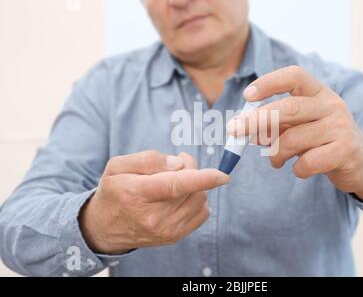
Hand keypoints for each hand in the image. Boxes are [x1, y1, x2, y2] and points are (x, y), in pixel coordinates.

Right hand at [79, 151, 228, 254]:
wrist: (104, 228)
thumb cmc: (114, 191)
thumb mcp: (118, 166)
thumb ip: (148, 159)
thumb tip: (179, 164)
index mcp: (137, 194)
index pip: (175, 186)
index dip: (202, 178)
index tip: (223, 175)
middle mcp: (153, 216)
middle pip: (192, 188)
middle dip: (190, 169)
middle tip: (176, 165)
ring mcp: (166, 230)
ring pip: (200, 199)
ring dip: (194, 186)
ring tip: (174, 182)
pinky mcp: (174, 237)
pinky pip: (201, 213)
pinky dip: (196, 200)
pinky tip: (179, 198)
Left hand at [228, 66, 362, 204]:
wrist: (362, 163)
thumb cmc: (323, 140)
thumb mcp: (301, 127)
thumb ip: (276, 125)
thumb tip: (245, 130)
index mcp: (319, 92)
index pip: (294, 76)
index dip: (269, 82)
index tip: (247, 95)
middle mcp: (332, 105)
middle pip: (289, 108)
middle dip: (257, 120)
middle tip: (235, 131)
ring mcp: (341, 127)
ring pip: (294, 139)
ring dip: (275, 153)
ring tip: (275, 161)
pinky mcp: (345, 151)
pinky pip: (308, 162)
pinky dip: (297, 169)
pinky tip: (299, 169)